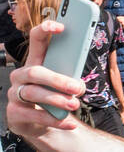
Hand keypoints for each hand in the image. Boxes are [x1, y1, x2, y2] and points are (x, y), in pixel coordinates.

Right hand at [6, 21, 83, 138]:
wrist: (43, 124)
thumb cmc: (55, 97)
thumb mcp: (64, 84)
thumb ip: (70, 76)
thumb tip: (81, 81)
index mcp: (35, 63)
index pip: (36, 40)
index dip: (45, 30)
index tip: (61, 26)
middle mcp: (21, 76)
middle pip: (35, 72)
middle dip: (58, 79)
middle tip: (78, 88)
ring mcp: (15, 94)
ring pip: (34, 94)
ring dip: (57, 100)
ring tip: (74, 105)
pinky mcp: (15, 114)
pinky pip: (35, 115)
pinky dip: (55, 120)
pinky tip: (69, 123)